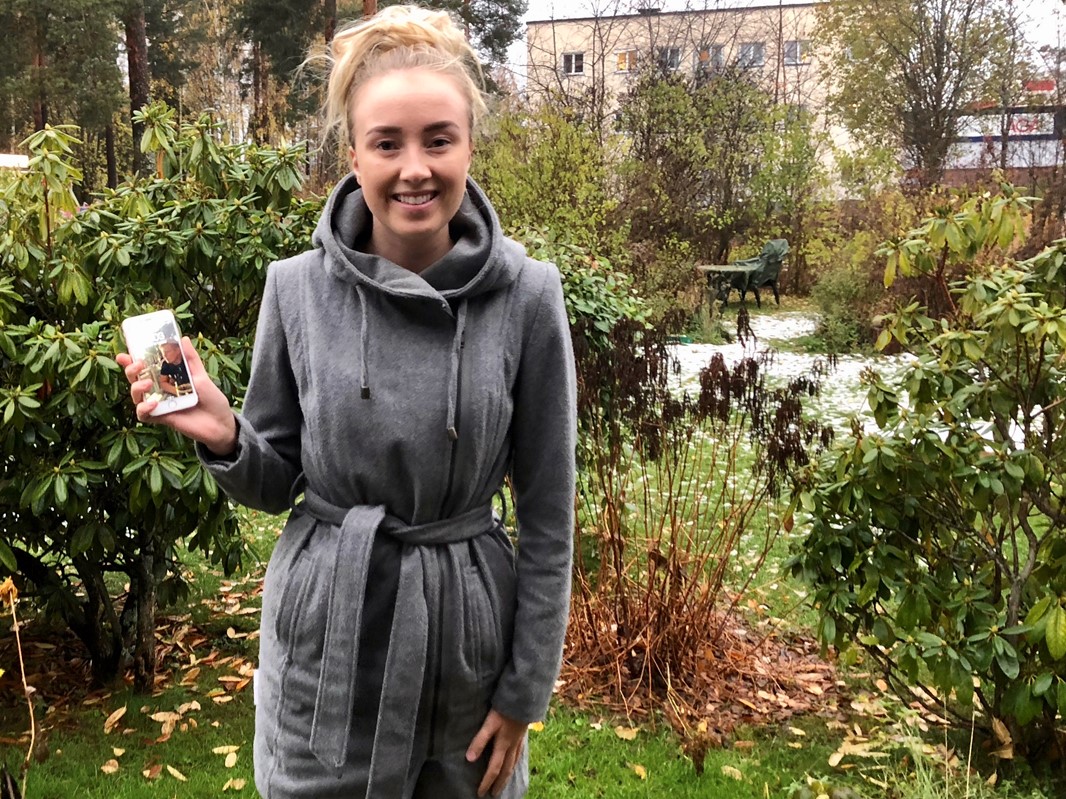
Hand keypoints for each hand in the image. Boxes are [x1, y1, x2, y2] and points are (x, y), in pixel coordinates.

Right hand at [116, 336, 237, 455]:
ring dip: (136, 388)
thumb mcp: (202, 376)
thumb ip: (191, 359)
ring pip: (136, 396)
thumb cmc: (212, 399)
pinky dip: (144, 408)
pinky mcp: (161, 418)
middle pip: (135, 379)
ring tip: (147, 384)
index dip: (131, 361)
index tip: (125, 355)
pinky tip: (153, 403)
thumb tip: (182, 338)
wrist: (221, 423)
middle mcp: (160, 390)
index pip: (145, 367)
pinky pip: (144, 414)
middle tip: (138, 365)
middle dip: (131, 370)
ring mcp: (159, 404)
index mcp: (167, 378)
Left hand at [466, 709, 526, 796]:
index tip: (481, 793)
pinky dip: (515, 763)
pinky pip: (519, 755)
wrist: (523, 699)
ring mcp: (518, 741)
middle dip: (499, 783)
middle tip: (494, 794)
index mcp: (503, 745)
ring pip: (513, 763)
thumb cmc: (504, 710)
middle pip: (506, 770)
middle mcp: (512, 746)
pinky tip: (514, 762)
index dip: (487, 782)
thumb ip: (479, 740)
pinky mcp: (522, 735)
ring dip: (507, 775)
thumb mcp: (489, 724)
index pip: (494, 769)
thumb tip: (469, 758)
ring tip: (504, 783)